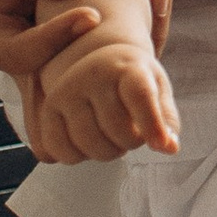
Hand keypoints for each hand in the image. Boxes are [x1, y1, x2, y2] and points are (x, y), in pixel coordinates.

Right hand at [0, 0, 170, 163]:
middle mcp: (28, 65)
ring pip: (95, 74)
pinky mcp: (86, 55)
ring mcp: (59, 64)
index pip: (27, 55)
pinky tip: (159, 0)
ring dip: (131, 49)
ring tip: (156, 5)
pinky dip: (141, 36)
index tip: (91, 14)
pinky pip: (112, 57)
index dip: (58, 39)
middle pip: (65, 80)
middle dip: (104, 59)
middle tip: (138, 31)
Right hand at [37, 25, 179, 163]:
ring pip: (90, 146)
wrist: (96, 60)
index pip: (139, 95)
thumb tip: (169, 147)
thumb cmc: (132, 79)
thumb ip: (166, 119)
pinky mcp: (47, 109)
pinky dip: (76, 156)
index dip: (153, 125)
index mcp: (126, 66)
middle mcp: (91, 74)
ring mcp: (65, 91)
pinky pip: (60, 152)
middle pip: (118, 130)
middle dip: (131, 141)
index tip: (162, 146)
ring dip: (107, 152)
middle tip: (131, 131)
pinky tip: (86, 141)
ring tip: (111, 135)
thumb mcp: (156, 89)